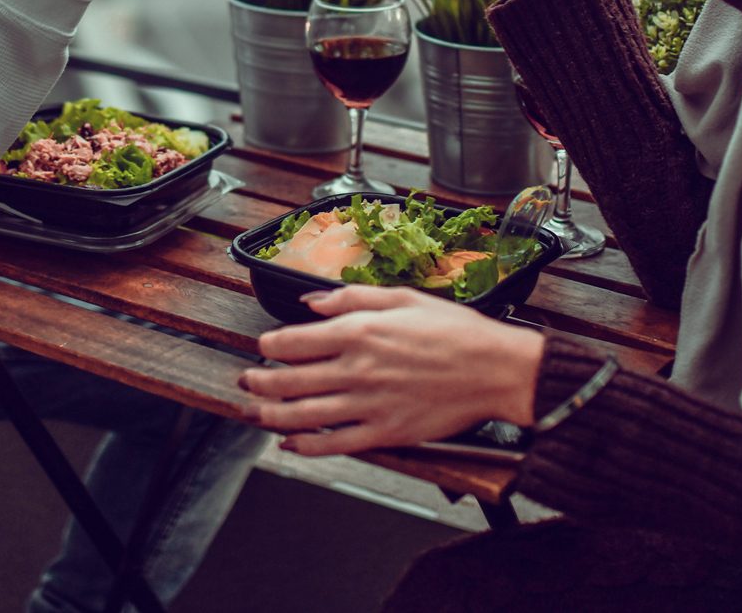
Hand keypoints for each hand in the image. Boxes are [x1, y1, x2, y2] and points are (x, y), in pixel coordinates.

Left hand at [240, 286, 542, 455]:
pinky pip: (335, 444)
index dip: (270, 345)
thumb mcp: (403, 296)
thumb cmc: (455, 330)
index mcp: (359, 332)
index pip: (295, 341)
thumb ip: (352, 297)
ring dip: (271, 414)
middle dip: (260, 381)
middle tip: (246, 381)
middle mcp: (357, 369)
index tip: (262, 346)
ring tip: (253, 412)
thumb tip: (312, 302)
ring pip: (304, 415)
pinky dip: (307, 445)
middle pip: (290, 380)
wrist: (496, 369)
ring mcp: (369, 404)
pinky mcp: (385, 433)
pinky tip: (290, 443)